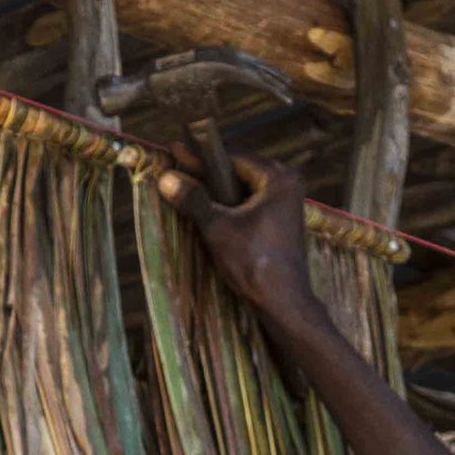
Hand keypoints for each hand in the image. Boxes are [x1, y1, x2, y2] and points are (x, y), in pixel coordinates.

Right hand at [156, 157, 317, 322]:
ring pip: (242, 188)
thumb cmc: (255, 264)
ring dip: (215, 191)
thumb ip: (194, 200)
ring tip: (185, 188)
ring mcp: (286, 202)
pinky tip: (207, 210)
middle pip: (237, 171)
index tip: (174, 151)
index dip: (199, 158)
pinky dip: (229, 205)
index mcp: (279, 178)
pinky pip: (249, 203)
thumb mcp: (218, 228)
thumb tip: (166, 178)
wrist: (283, 303)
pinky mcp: (281, 220)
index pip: (231, 158)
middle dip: (206, 173)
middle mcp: (287, 183)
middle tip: (176, 168)